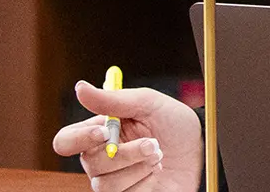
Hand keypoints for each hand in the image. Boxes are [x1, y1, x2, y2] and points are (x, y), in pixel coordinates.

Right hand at [52, 80, 202, 191]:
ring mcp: (112, 180)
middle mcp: (101, 158)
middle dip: (124, 153)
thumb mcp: (151, 104)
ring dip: (138, 165)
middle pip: (87, 161)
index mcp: (101, 132)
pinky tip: (156, 171)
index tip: (103, 131)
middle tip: (151, 144)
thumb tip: (80, 88)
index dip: (79, 137)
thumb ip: (115, 99)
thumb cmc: (176, 126)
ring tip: (159, 154)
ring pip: (104, 181)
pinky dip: (144, 180)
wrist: (202, 153)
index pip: (67, 140)